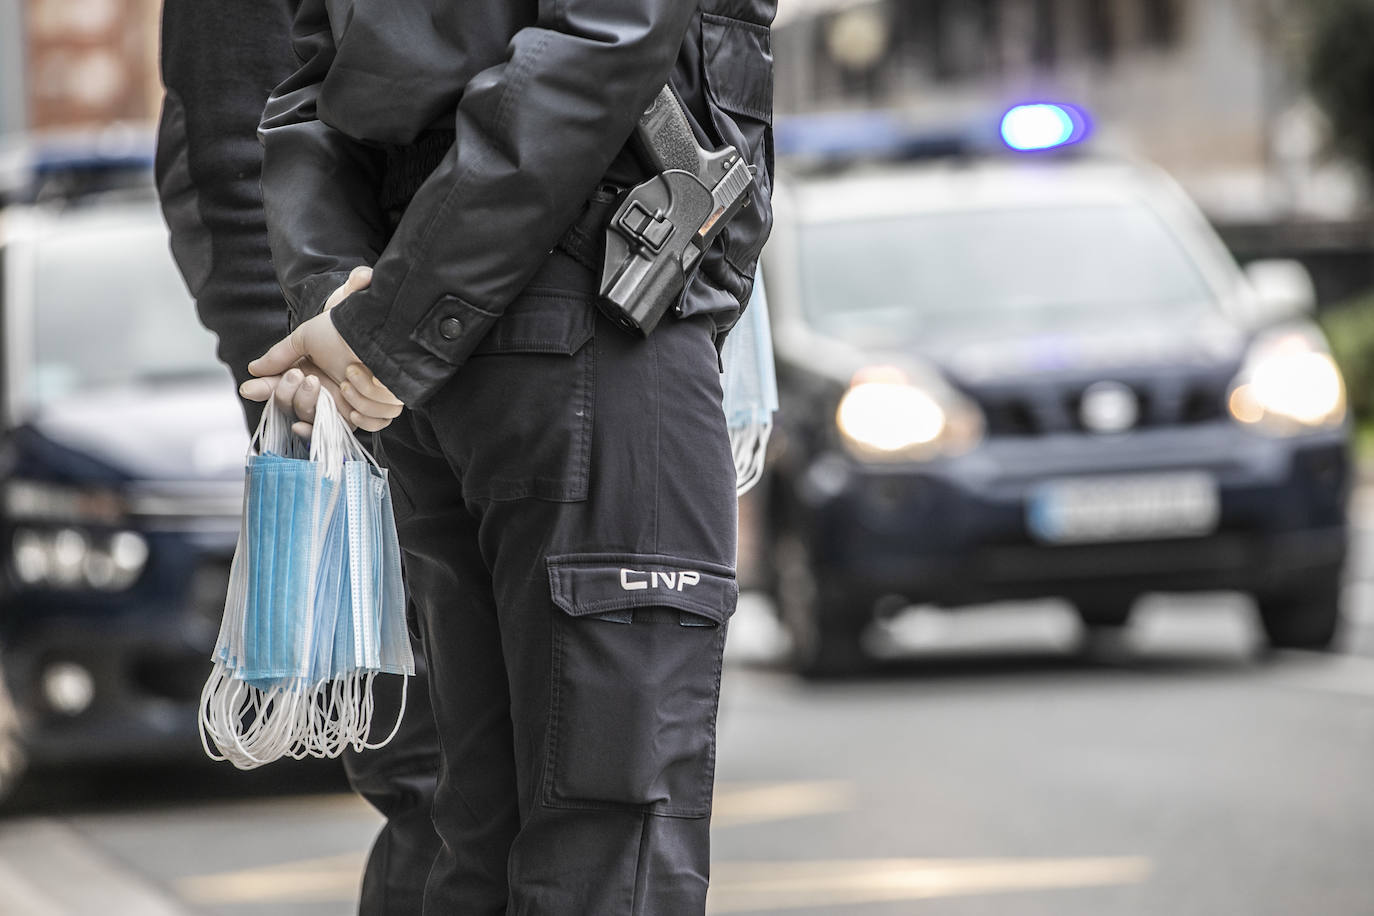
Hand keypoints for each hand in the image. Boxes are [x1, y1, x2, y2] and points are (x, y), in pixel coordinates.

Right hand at [242, 267, 404, 433]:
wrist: (376, 326)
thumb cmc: (342, 329)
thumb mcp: (307, 337)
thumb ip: (280, 355)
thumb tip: (253, 370)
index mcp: (306, 379)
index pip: (281, 395)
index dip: (268, 393)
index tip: (251, 388)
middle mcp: (325, 396)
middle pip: (298, 413)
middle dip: (297, 397)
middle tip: (305, 377)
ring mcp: (347, 406)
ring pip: (323, 422)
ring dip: (328, 400)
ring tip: (346, 375)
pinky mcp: (372, 411)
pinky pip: (363, 426)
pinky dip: (360, 410)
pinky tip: (353, 394)